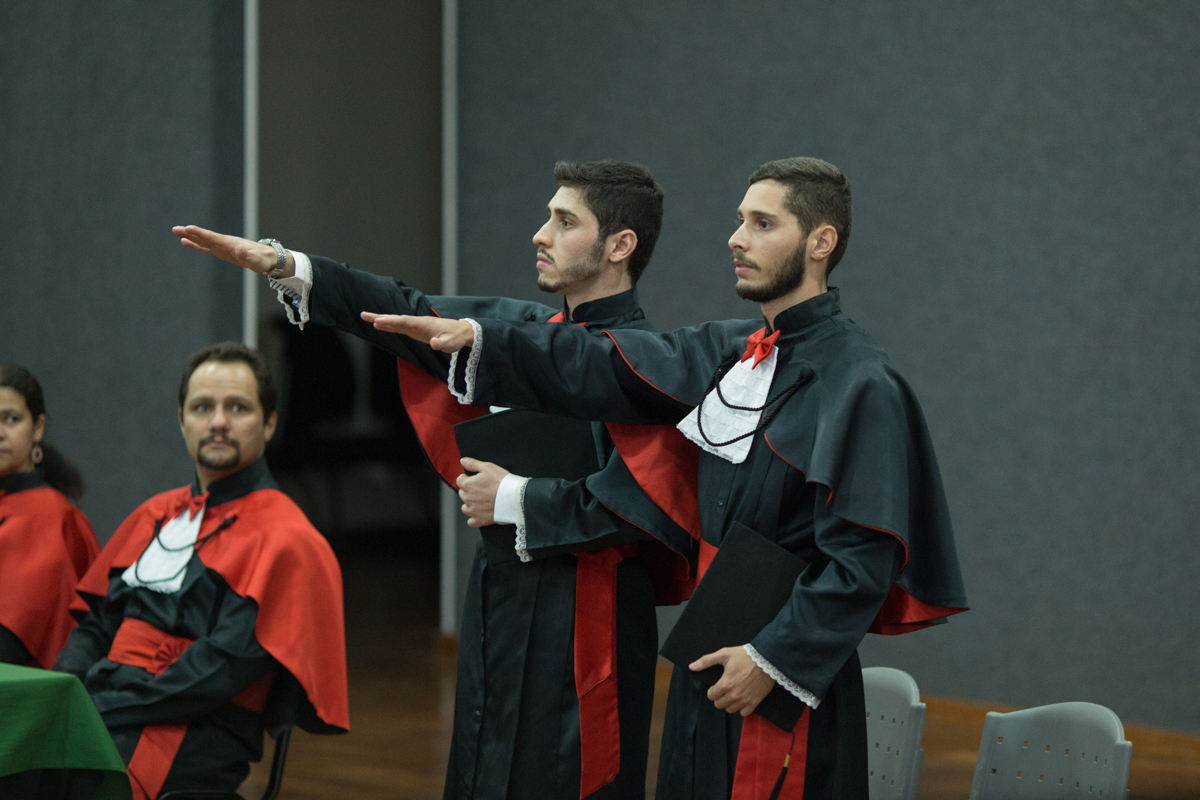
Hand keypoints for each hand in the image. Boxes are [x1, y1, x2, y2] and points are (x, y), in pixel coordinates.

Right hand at [172, 224, 294, 277]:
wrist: (267, 257)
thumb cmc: (262, 260)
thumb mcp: (256, 260)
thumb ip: (248, 256)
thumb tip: (239, 249)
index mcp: (231, 244)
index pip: (213, 237)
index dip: (201, 234)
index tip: (189, 228)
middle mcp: (224, 243)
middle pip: (205, 237)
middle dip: (191, 233)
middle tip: (176, 229)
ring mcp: (222, 247)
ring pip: (203, 240)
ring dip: (190, 236)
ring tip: (176, 231)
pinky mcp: (221, 252)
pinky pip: (206, 247)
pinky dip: (196, 244)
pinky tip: (185, 242)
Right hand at [362, 313, 474, 351]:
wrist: (460, 332)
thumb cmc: (455, 337)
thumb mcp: (450, 343)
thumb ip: (442, 343)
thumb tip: (434, 344)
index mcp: (423, 324)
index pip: (404, 321)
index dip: (391, 321)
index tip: (378, 320)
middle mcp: (417, 322)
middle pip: (396, 319)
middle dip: (380, 317)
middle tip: (364, 315)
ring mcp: (415, 326)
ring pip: (395, 322)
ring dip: (381, 320)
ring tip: (366, 318)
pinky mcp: (415, 331)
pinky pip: (399, 327)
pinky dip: (389, 326)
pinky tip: (380, 326)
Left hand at [455, 457, 508, 526]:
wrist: (514, 497)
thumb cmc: (501, 481)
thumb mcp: (488, 467)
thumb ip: (473, 464)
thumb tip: (462, 461)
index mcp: (467, 485)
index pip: (459, 480)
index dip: (467, 478)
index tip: (475, 478)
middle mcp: (467, 498)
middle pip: (462, 493)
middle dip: (469, 490)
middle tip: (482, 489)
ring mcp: (473, 510)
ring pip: (465, 507)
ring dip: (470, 504)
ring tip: (482, 501)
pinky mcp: (480, 520)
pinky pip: (471, 521)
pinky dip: (474, 518)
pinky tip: (481, 513)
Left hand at [691, 646, 775, 716]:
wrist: (767, 659)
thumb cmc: (745, 655)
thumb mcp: (724, 654)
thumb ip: (706, 661)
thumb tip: (691, 667)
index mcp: (725, 684)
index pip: (711, 695)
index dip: (713, 690)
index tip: (718, 685)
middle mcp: (734, 695)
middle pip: (719, 704)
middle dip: (719, 697)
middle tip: (725, 688)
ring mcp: (745, 700)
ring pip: (730, 710)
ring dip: (729, 703)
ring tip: (733, 693)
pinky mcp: (755, 702)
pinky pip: (744, 713)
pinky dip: (742, 708)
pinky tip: (742, 699)